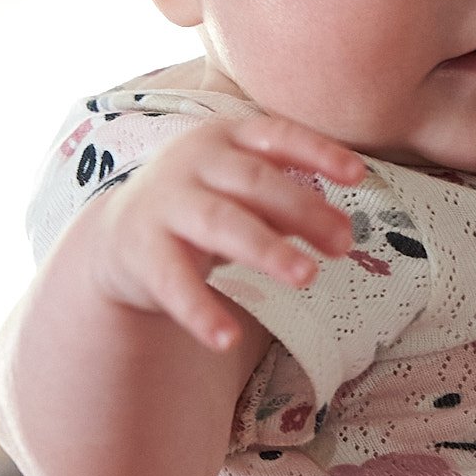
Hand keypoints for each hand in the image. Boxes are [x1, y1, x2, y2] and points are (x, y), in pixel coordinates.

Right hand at [88, 115, 364, 352]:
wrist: (117, 235)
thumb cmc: (205, 204)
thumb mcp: (247, 193)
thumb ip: (292, 205)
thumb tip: (343, 230)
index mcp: (228, 137)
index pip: (278, 136)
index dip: (318, 152)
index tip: (358, 175)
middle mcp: (193, 162)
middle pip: (255, 181)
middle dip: (303, 211)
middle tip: (344, 244)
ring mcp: (164, 203)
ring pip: (220, 222)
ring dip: (266, 248)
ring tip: (306, 277)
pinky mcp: (141, 250)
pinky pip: (173, 282)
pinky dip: (201, 311)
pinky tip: (227, 338)